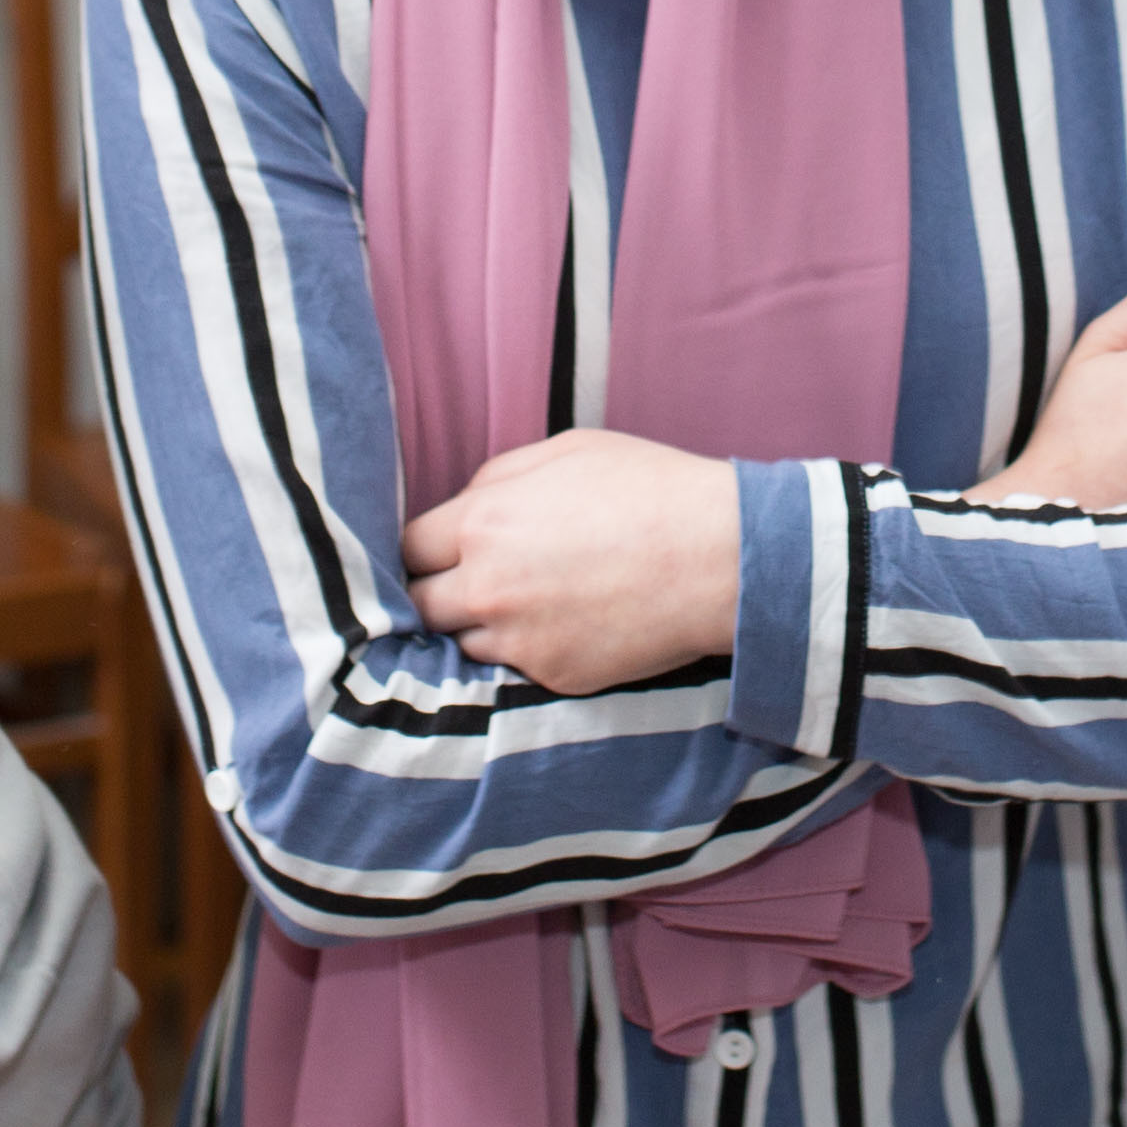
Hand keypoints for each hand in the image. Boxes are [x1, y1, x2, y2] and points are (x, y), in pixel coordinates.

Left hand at [407, 430, 741, 694]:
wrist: (719, 556)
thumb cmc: (648, 488)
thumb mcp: (565, 451)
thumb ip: (497, 480)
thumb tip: (465, 508)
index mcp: (482, 523)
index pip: (406, 549)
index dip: (423, 548)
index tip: (440, 551)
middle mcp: (489, 588)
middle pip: (419, 606)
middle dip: (435, 592)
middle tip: (467, 582)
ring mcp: (520, 640)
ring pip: (462, 644)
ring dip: (481, 626)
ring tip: (525, 604)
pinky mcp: (555, 675)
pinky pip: (517, 668)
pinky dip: (530, 650)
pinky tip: (565, 624)